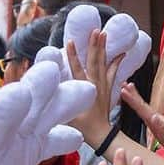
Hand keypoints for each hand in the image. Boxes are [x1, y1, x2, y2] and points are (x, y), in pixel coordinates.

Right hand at [64, 28, 118, 144]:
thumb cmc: (82, 127)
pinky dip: (116, 62)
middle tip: (96, 30)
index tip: (70, 42)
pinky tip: (121, 53)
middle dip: (94, 45)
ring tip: (104, 33)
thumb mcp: (66, 116)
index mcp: (84, 90)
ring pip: (103, 63)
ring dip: (103, 48)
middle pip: (94, 61)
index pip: (77, 69)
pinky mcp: (107, 88)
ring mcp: (103, 85)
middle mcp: (95, 85)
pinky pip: (113, 72)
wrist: (100, 134)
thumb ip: (56, 104)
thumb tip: (42, 93)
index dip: (73, 55)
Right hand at [119, 83, 163, 158]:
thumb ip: (163, 128)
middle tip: (123, 84)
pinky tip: (139, 108)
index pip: (142, 108)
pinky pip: (146, 114)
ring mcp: (157, 122)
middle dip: (133, 95)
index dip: (132, 100)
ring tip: (128, 91)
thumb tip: (153, 117)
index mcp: (157, 120)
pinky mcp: (158, 126)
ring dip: (135, 99)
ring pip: (144, 108)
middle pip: (142, 105)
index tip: (124, 91)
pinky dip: (141, 109)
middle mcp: (156, 119)